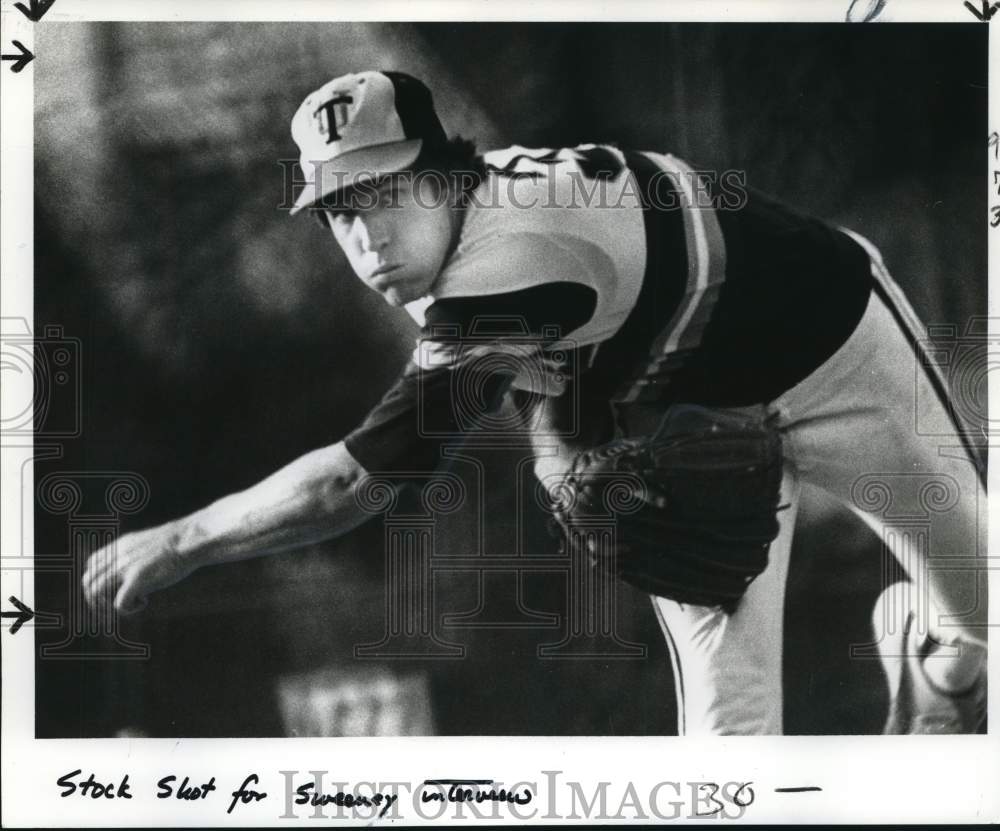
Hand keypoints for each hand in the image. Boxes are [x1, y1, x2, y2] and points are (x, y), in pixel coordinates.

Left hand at [82, 521, 197, 614]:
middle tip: (119, 602)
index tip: (116, 588)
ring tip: (129, 603)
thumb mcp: (149, 543)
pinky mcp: (137, 579)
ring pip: (95, 593)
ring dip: (107, 605)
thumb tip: (136, 568)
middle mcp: (117, 556)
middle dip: (98, 598)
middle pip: (88, 582)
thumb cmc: (178, 542)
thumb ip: (135, 553)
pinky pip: (118, 603)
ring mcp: (125, 567)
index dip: (98, 581)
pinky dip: (127, 609)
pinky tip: (144, 602)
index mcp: (119, 546)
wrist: (191, 538)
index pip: (91, 565)